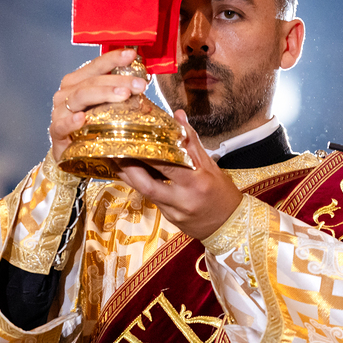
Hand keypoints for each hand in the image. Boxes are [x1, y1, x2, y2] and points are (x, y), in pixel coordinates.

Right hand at [49, 48, 149, 161]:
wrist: (73, 156)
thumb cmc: (92, 128)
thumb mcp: (107, 109)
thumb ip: (120, 96)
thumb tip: (142, 85)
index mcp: (77, 83)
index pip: (95, 66)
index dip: (112, 58)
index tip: (131, 54)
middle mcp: (66, 94)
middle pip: (92, 81)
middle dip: (118, 80)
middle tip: (140, 84)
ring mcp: (59, 112)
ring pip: (80, 97)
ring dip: (104, 93)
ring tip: (124, 94)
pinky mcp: (56, 133)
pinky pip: (62, 125)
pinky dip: (71, 121)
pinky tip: (82, 119)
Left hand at [114, 111, 242, 240]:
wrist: (230, 226)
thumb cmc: (223, 194)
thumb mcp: (212, 166)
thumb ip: (192, 142)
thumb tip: (177, 117)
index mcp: (196, 182)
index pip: (167, 164)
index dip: (147, 152)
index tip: (133, 138)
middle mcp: (182, 199)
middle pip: (146, 183)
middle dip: (127, 166)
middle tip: (113, 150)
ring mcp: (173, 212)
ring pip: (144, 192)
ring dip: (128, 175)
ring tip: (115, 159)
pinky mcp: (168, 219)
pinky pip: (151, 199)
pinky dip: (141, 185)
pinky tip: (133, 175)